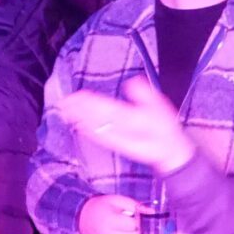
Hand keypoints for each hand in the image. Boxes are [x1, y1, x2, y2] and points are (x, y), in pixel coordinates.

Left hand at [59, 77, 196, 173]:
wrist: (168, 151)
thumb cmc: (164, 126)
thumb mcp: (161, 105)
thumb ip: (146, 94)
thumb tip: (131, 83)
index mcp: (133, 119)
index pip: (108, 109)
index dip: (92, 102)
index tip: (78, 95)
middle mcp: (122, 130)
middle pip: (97, 119)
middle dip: (79, 110)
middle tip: (64, 101)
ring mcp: (117, 139)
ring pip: (95, 129)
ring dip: (79, 119)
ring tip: (65, 110)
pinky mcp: (115, 144)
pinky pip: (98, 137)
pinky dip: (85, 131)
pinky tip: (76, 124)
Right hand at [76, 193, 148, 233]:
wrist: (81, 216)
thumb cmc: (101, 207)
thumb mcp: (116, 200)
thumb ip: (134, 205)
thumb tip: (151, 212)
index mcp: (110, 220)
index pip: (133, 225)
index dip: (137, 221)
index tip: (134, 218)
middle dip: (137, 232)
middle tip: (133, 227)